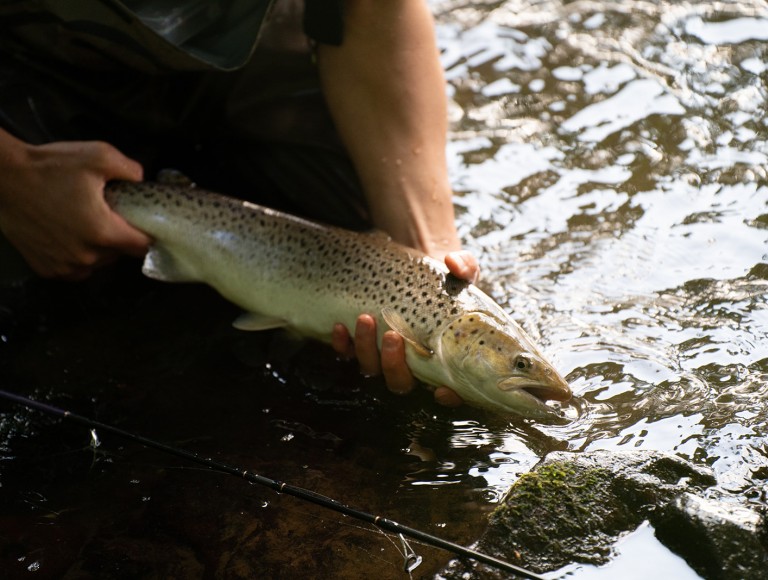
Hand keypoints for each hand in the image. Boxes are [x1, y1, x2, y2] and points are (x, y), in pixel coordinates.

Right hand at [0, 137, 149, 279]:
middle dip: (119, 237)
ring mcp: (65, 265)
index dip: (147, 235)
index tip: (144, 224)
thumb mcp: (98, 156)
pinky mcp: (47, 269)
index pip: (142, 246)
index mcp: (104, 232)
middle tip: (108, 215)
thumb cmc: (50, 167)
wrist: (4, 178)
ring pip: (98, 264)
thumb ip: (129, 169)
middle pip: (119, 254)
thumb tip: (142, 180)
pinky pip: (75, 269)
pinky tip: (71, 237)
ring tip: (86, 224)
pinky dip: (77, 257)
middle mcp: (86, 256)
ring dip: (98, 249)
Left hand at [331, 250, 479, 406]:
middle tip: (392, 335)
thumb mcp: (459, 272)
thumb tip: (454, 263)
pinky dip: (342, 345)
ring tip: (365, 319)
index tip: (441, 391)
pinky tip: (339, 327)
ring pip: (372, 369)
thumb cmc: (442, 282)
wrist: (413, 276)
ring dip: (366, 349)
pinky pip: (347, 355)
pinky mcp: (362, 346)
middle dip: (393, 365)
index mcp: (443, 358)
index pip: (450, 392)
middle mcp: (412, 365)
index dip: (449, 398)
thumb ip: (464, 267)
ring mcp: (384, 358)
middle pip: (400, 382)